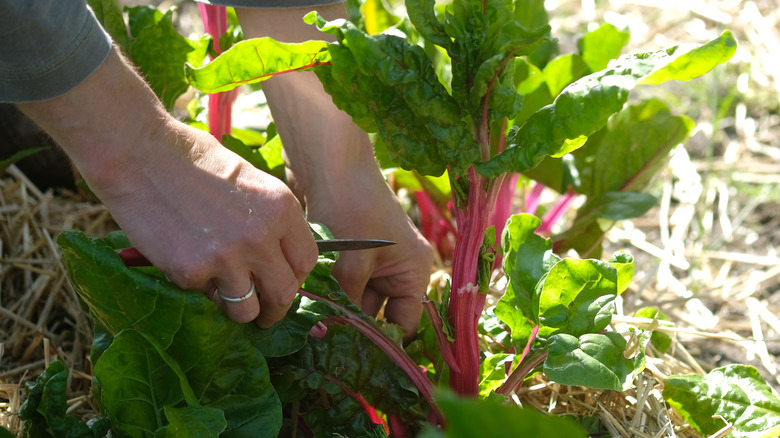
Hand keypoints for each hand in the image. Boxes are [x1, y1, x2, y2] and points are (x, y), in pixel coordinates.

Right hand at [18, 48, 318, 326]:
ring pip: (248, 310)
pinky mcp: (192, 273)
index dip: (296, 275)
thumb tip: (279, 254)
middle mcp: (261, 236)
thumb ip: (268, 217)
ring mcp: (227, 258)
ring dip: (240, 311)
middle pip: (286, 292)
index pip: (307, 260)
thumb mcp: (248, 180)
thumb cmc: (191, 159)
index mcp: (281, 208)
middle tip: (264, 313)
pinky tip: (188, 266)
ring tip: (228, 301)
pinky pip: (207, 298)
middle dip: (276, 309)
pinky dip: (201, 290)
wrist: (138, 154)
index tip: (283, 281)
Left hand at [235, 4, 433, 339]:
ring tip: (308, 319)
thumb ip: (346, 301)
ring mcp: (372, 261)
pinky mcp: (348, 252)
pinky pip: (339, 282)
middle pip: (376, 313)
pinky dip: (325, 290)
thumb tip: (329, 336)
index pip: (404, 322)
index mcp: (413, 270)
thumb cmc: (349, 206)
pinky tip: (304, 299)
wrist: (327, 159)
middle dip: (350, 323)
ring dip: (334, 306)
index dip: (380, 340)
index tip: (350, 353)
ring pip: (353, 299)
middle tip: (321, 338)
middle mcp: (397, 268)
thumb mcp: (353, 261)